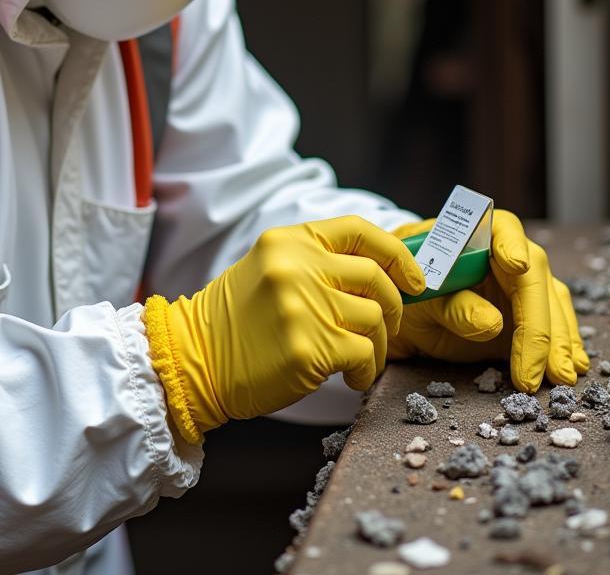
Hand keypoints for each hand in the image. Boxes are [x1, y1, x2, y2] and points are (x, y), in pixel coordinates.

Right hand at [143, 217, 426, 442]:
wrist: (194, 359)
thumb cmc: (236, 320)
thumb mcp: (271, 269)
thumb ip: (318, 264)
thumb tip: (383, 275)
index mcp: (289, 240)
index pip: (360, 230)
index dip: (398, 254)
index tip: (415, 279)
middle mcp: (297, 265)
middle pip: (376, 278)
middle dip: (392, 307)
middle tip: (384, 329)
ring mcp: (302, 305)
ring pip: (374, 320)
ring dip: (376, 347)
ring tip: (359, 360)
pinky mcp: (307, 347)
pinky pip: (363, 355)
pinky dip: (366, 371)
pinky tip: (350, 378)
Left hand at [387, 210, 589, 390]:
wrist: (409, 308)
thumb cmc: (412, 291)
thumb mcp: (423, 300)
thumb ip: (454, 307)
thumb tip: (493, 323)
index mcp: (478, 235)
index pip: (502, 231)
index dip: (511, 246)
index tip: (517, 264)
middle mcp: (511, 253)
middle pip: (535, 280)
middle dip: (540, 326)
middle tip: (538, 369)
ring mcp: (525, 284)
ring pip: (553, 306)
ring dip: (559, 344)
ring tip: (561, 378)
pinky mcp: (531, 312)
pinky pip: (555, 326)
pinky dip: (563, 349)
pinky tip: (569, 370)